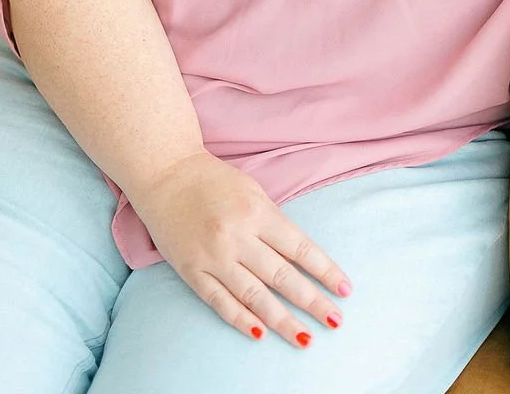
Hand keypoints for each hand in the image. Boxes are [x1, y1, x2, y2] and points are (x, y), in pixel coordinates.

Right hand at [133, 150, 351, 347]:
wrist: (165, 173)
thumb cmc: (213, 180)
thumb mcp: (252, 191)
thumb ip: (272, 223)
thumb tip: (299, 258)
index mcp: (257, 212)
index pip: (299, 247)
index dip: (324, 270)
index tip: (344, 289)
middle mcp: (237, 236)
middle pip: (282, 276)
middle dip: (312, 301)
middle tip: (335, 320)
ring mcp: (213, 256)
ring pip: (254, 296)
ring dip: (282, 320)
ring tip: (305, 337)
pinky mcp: (191, 271)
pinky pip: (220, 302)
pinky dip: (241, 320)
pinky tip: (261, 335)